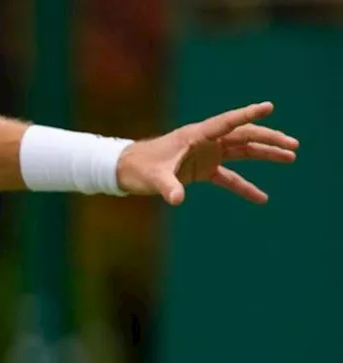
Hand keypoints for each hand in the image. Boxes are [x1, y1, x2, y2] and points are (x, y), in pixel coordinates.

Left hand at [116, 102, 298, 205]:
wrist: (126, 170)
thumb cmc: (139, 168)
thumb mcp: (154, 178)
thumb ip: (168, 187)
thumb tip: (177, 199)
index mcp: (196, 136)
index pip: (227, 122)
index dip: (248, 114)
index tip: (268, 107)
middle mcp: (205, 142)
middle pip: (243, 136)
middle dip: (268, 139)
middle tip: (292, 144)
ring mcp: (206, 155)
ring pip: (242, 151)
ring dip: (265, 154)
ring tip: (290, 157)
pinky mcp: (202, 169)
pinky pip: (229, 177)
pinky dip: (244, 186)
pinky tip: (261, 198)